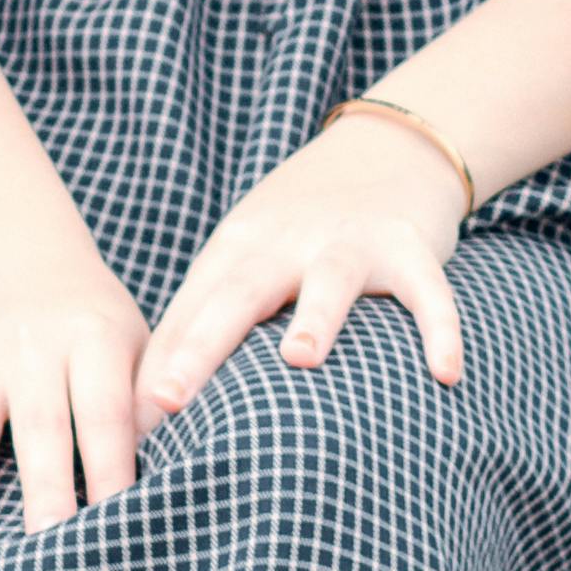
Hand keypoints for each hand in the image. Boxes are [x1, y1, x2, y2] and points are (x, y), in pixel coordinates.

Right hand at [0, 239, 148, 560]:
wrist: (16, 255)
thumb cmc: (92, 323)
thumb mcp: (133, 339)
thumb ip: (146, 400)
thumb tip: (169, 478)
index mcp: (90, 338)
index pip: (103, 411)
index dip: (111, 466)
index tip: (120, 526)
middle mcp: (27, 347)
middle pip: (36, 426)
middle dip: (42, 489)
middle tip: (47, 549)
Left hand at [137, 116, 467, 426]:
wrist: (388, 146)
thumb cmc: (299, 227)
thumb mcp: (246, 259)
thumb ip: (202, 322)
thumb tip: (144, 413)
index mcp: (237, 249)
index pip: (187, 311)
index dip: (155, 365)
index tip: (125, 424)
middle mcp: (286, 242)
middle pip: (237, 294)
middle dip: (199, 347)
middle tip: (167, 399)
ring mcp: (350, 241)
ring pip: (329, 281)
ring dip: (314, 317)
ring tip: (299, 361)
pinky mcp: (410, 245)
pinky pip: (428, 292)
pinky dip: (439, 329)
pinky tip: (445, 374)